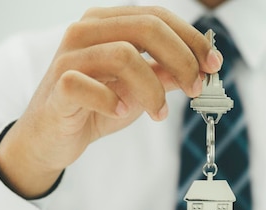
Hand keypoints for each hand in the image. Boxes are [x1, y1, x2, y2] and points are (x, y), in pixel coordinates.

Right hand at [0, 6, 221, 197]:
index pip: (157, 17)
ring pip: (123, 55)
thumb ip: (164, 76)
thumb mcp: (138, 91)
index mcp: (108, 23)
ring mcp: (69, 57)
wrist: (51, 138)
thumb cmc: (94, 108)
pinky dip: (112, 102)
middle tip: (196, 88)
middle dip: (181, 59)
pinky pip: (87, 86)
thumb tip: (200, 69)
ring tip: (160, 114)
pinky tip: (122, 113)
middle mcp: (86, 31)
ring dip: (152, 88)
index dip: (191, 39)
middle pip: (146, 28)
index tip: (214, 64)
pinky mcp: (58, 86)